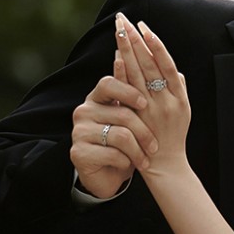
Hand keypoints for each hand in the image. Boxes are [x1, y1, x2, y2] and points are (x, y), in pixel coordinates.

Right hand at [68, 25, 156, 198]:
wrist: (106, 174)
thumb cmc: (123, 143)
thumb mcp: (130, 117)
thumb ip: (134, 92)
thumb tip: (147, 59)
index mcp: (96, 98)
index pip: (108, 83)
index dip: (128, 92)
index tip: (145, 104)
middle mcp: (83, 111)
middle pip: (122, 114)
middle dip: (144, 132)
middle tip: (154, 146)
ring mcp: (78, 132)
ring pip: (120, 136)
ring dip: (138, 150)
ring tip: (146, 160)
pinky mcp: (78, 153)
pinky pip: (112, 154)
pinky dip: (126, 162)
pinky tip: (128, 166)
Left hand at [115, 14, 192, 178]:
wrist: (165, 165)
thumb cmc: (174, 135)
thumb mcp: (183, 110)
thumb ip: (178, 87)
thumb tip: (174, 68)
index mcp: (180, 96)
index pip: (166, 64)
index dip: (155, 43)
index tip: (143, 26)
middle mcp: (166, 101)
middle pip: (149, 64)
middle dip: (136, 40)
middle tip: (123, 20)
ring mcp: (151, 110)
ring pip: (137, 74)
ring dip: (126, 51)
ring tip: (118, 31)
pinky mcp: (138, 118)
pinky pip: (128, 91)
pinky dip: (122, 73)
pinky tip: (116, 57)